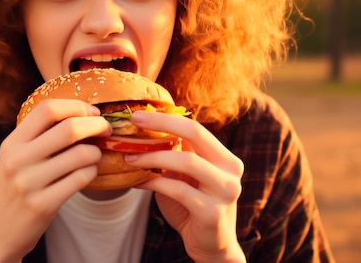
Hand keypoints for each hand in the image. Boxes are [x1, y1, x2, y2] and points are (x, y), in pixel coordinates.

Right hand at [0, 99, 110, 262]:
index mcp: (11, 143)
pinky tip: (89, 172)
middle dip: (96, 125)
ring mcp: (29, 183)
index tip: (91, 111)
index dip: (75, 105)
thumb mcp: (13, 159)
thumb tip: (79, 113)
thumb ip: (37, 137)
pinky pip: (80, 179)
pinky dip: (92, 172)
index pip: (47, 109)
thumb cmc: (12, 191)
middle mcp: (17, 160)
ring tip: (95, 155)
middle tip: (106, 129)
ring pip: (80, 154)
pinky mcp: (43, 205)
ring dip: (96, 152)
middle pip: (69, 128)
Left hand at [125, 111, 245, 262]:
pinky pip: (177, 190)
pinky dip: (154, 182)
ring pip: (186, 161)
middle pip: (195, 134)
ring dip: (153, 156)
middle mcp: (230, 170)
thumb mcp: (185, 177)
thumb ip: (175, 155)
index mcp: (224, 157)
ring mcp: (225, 191)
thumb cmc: (193, 206)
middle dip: (161, 124)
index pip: (196, 127)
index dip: (167, 118)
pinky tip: (138, 181)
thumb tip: (144, 129)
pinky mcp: (212, 212)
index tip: (139, 114)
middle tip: (134, 121)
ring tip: (130, 157)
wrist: (210, 246)